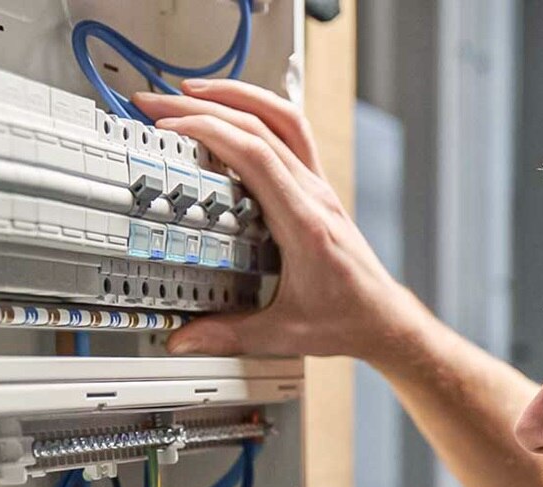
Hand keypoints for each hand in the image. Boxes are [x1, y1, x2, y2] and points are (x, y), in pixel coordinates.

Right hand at [131, 80, 424, 359]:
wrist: (384, 318)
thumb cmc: (347, 320)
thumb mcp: (285, 333)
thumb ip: (231, 335)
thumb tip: (184, 338)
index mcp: (305, 225)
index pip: (257, 156)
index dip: (211, 130)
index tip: (171, 126)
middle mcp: (315, 197)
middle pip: (261, 127)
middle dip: (205, 106)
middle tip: (158, 105)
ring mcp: (320, 189)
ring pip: (283, 119)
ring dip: (238, 96)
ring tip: (192, 91)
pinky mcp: (320, 190)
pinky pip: (293, 134)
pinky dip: (262, 112)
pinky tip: (237, 111)